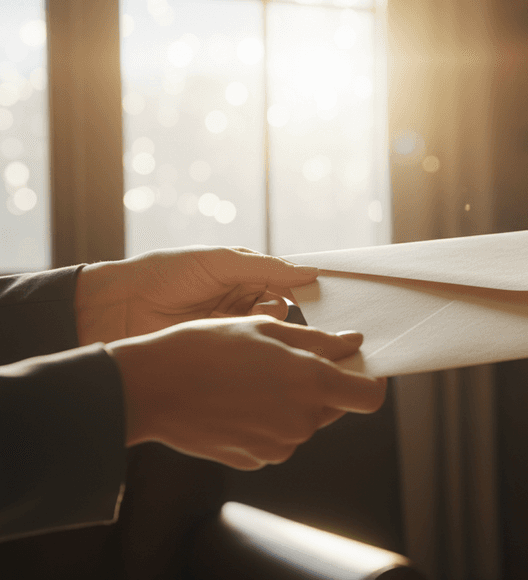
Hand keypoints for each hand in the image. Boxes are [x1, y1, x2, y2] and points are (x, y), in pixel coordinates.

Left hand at [76, 246, 318, 344]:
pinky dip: (261, 349)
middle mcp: (241, 301)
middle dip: (295, 313)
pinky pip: (252, 351)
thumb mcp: (220, 262)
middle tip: (305, 317)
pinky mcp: (221, 352)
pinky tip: (263, 347)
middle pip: (284, 309)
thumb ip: (267, 267)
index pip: (285, 281)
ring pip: (271, 332)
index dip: (303, 288)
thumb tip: (311, 273)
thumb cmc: (166, 274)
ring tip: (271, 328)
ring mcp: (232, 328)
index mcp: (243, 275)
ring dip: (276, 330)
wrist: (118, 308)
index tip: (323, 295)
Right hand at [106, 316, 385, 469]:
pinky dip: (266, 421)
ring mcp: (278, 446)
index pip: (370, 397)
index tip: (359, 368)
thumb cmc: (204, 348)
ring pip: (303, 422)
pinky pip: (275, 438)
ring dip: (290, 402)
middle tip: (283, 360)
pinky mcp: (254, 459)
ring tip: (249, 378)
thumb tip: (353, 344)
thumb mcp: (265, 328)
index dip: (370, 382)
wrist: (148, 388)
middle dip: (321, 385)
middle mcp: (302, 421)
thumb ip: (318, 341)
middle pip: (334, 406)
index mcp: (311, 384)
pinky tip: (235, 401)